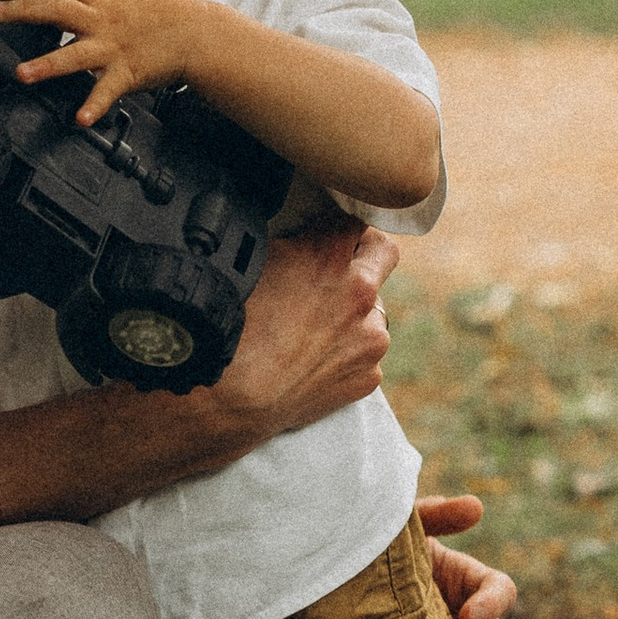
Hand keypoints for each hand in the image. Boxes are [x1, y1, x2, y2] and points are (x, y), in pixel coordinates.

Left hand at [0, 0, 196, 126]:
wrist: (196, 37)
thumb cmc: (160, 12)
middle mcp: (101, 21)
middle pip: (58, 10)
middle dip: (25, 10)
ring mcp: (111, 48)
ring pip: (74, 56)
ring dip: (47, 65)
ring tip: (21, 75)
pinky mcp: (125, 74)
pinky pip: (105, 93)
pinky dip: (93, 107)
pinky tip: (79, 120)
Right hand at [216, 220, 397, 440]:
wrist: (233, 398)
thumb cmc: (233, 331)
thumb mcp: (254, 267)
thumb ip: (292, 246)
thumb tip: (303, 238)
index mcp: (330, 256)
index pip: (353, 219)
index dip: (337, 227)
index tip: (328, 236)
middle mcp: (361, 292)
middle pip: (384, 253)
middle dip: (366, 253)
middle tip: (343, 265)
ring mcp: (370, 336)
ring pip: (375, 311)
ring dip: (355, 313)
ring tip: (314, 332)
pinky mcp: (369, 375)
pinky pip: (366, 354)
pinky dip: (347, 354)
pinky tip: (314, 362)